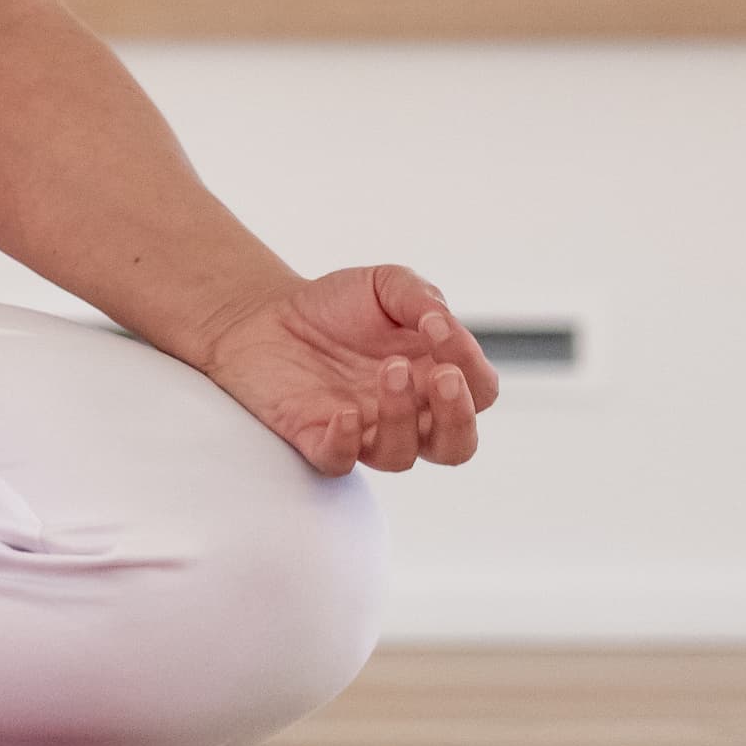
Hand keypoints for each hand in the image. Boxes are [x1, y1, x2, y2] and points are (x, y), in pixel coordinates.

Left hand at [181, 264, 498, 475]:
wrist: (265, 314)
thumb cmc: (336, 306)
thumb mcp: (386, 285)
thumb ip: (423, 299)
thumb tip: (443, 325)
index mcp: (434, 377)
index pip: (479, 389)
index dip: (469, 363)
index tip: (434, 324)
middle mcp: (408, 413)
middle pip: (457, 445)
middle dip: (457, 416)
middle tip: (440, 376)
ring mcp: (364, 431)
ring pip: (400, 456)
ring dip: (401, 417)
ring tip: (389, 370)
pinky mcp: (317, 439)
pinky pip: (339, 461)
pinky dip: (345, 443)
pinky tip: (342, 411)